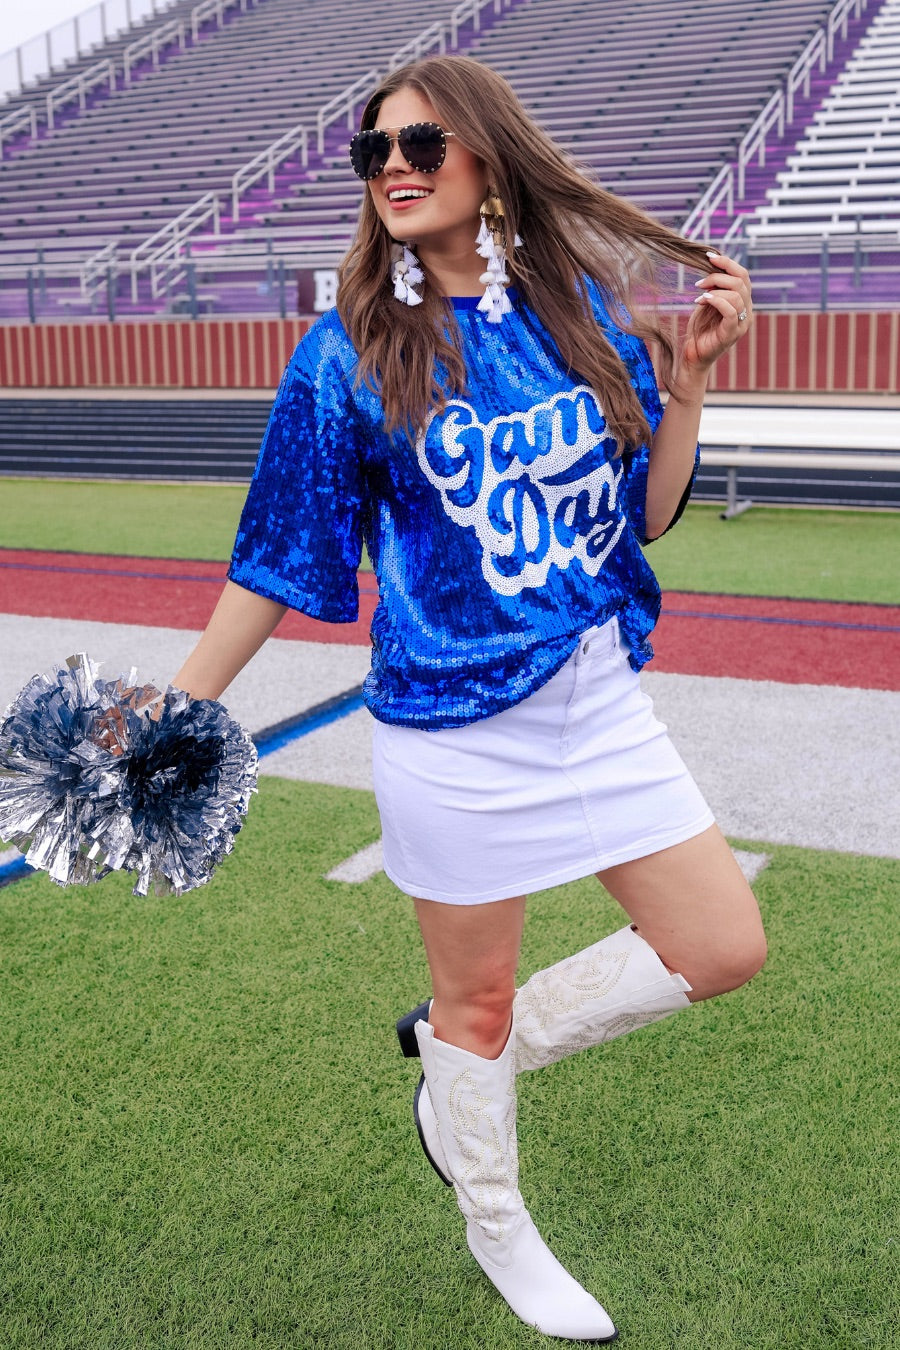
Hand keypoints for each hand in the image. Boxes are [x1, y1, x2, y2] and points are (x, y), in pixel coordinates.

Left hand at [682, 251, 752, 373]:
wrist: (694, 356)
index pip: (743, 275)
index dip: (728, 263)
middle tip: (700, 283)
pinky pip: (731, 311)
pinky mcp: (732, 333)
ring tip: (700, 295)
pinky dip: (716, 301)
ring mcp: (742, 323)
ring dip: (715, 289)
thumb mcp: (709, 302)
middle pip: (742, 281)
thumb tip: (713, 264)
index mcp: (744, 302)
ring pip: (737, 294)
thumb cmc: (700, 329)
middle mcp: (747, 311)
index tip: (709, 257)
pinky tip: (703, 300)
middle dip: (719, 276)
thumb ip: (715, 287)